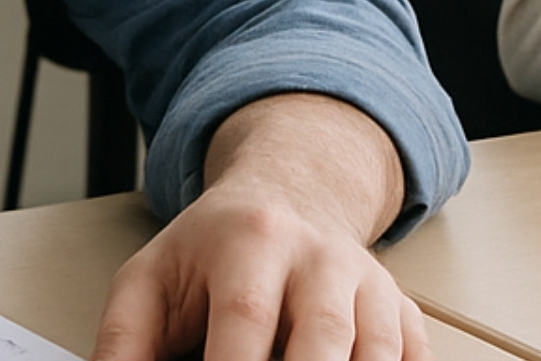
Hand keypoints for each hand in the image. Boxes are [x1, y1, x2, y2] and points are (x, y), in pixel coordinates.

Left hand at [90, 94, 424, 360]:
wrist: (286, 195)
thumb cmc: (212, 250)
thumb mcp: (151, 279)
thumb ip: (124, 343)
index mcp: (250, 242)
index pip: (245, 316)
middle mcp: (320, 257)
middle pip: (325, 336)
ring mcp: (369, 282)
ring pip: (379, 350)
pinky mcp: (403, 309)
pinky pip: (416, 356)